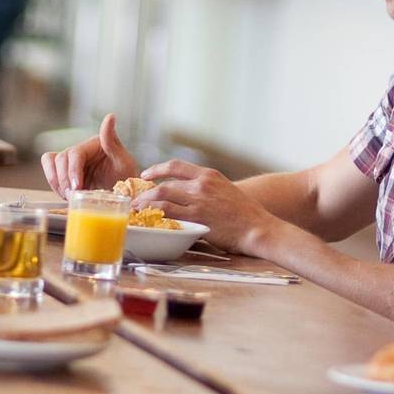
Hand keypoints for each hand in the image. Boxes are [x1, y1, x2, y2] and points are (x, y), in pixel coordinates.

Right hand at [41, 114, 137, 196]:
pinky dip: (54, 184)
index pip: (75, 153)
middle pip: (60, 159)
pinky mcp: (65, 171)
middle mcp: (80, 149)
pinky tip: (65, 195)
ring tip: (69, 196)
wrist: (123, 191)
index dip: (73, 170)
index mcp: (93, 143)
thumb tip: (110, 116)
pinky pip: (51, 172)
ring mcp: (71, 161)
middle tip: (73, 195)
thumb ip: (112, 141)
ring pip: (51, 164)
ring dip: (57, 182)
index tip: (77, 187)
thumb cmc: (125, 175)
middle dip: (64, 179)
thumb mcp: (124, 161)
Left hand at [137, 160, 273, 254]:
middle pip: (164, 183)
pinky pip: (168, 213)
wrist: (257, 227)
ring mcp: (198, 201)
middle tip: (136, 198)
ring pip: (162, 197)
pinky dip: (154, 215)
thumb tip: (188, 194)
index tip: (146, 175)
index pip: (175, 166)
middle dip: (146, 191)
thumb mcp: (226, 190)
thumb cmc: (245, 213)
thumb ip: (207, 189)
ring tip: (137, 210)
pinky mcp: (197, 218)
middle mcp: (201, 184)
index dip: (157, 169)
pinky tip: (148, 219)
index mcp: (208, 175)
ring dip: (145, 203)